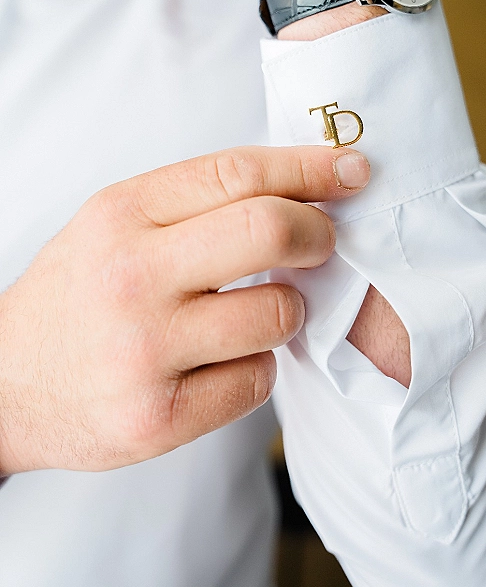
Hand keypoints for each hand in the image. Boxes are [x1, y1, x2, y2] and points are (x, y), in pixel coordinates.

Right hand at [0, 145, 369, 474]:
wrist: (7, 385)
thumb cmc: (77, 297)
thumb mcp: (115, 227)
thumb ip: (196, 205)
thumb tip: (301, 191)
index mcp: (121, 215)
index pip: (237, 173)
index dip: (309, 168)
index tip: (351, 170)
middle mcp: (130, 277)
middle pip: (269, 230)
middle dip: (320, 233)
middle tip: (324, 242)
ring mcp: (143, 351)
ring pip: (278, 312)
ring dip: (286, 310)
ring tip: (254, 313)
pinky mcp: (157, 418)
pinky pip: (258, 380)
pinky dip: (257, 367)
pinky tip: (223, 363)